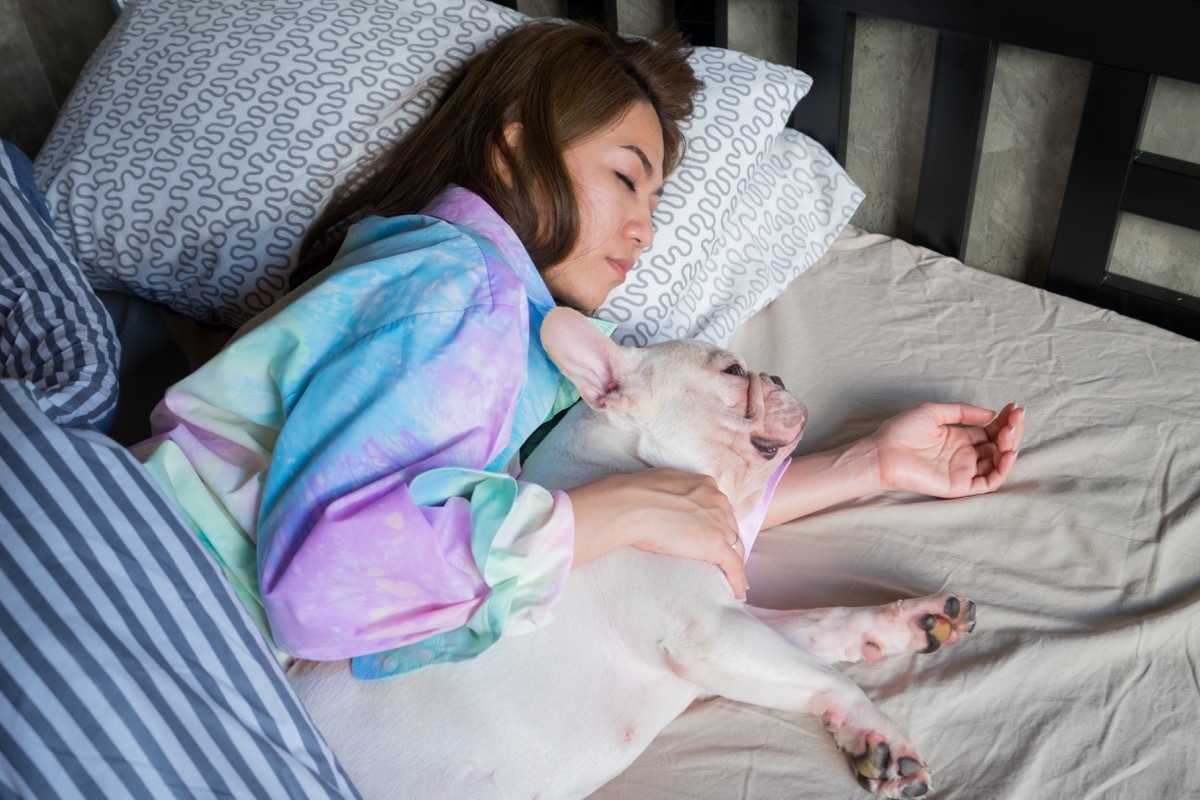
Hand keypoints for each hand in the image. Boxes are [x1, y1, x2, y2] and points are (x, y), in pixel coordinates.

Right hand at [566, 468, 747, 598]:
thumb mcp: (660, 483)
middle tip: (721, 557)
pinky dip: (737, 580)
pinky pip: (733, 566)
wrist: (630, 506)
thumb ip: (672, 491)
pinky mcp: (715, 544)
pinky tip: (737, 592)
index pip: (719, 508)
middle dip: (727, 541)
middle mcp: (716, 500)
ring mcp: (718, 522)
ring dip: (732, 561)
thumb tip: (662, 500)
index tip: (712, 534)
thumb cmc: (634, 494)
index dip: (717, 523)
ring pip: (735, 546)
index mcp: (704, 485)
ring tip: (730, 576)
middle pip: (730, 526)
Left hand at [869, 402, 1024, 497]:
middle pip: (998, 445)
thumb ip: (962, 412)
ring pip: (997, 463)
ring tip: (1011, 431)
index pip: (990, 431)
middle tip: (1017, 416)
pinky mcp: (960, 486)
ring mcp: (963, 471)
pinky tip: (1007, 452)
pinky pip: (988, 482)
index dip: (1004, 420)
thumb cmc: (901, 432)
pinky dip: (1002, 469)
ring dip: (1010, 447)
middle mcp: (963, 455)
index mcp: (958, 438)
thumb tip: (990, 414)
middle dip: (1011, 430)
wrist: (882, 453)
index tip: (1014, 407)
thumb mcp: (934, 412)